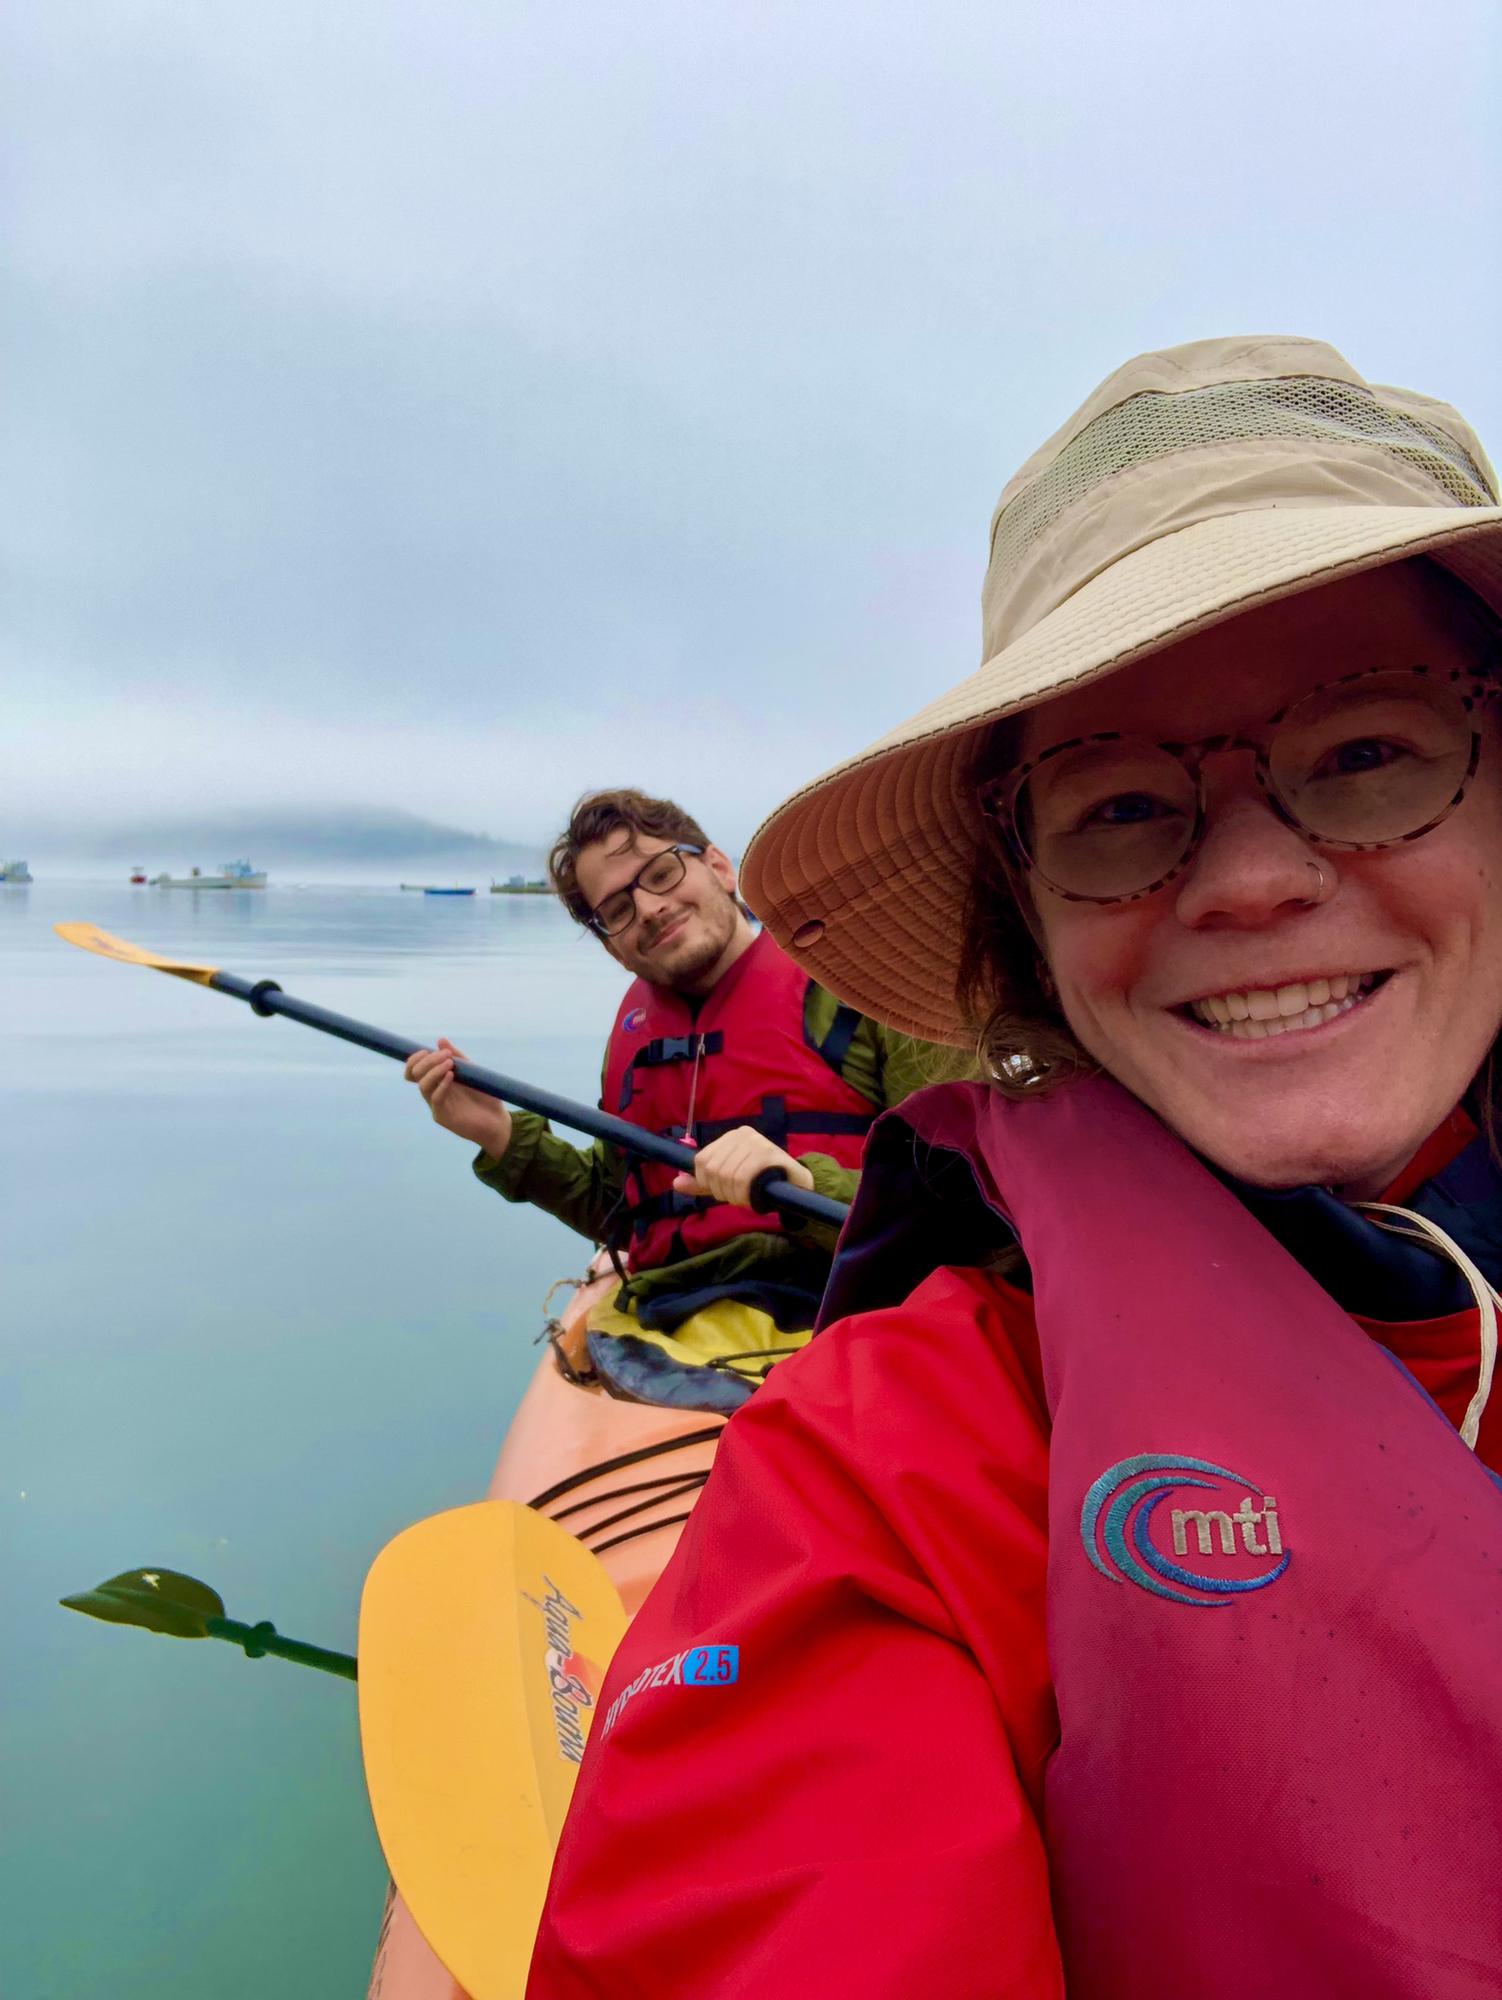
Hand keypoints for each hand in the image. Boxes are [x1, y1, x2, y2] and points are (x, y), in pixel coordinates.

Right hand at [403, 1038, 512, 1157]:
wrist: (497, 1120)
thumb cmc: (485, 1095)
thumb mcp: (472, 1071)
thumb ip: (457, 1056)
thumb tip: (440, 1040)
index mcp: (437, 1081)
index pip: (414, 1070)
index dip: (414, 1059)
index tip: (427, 1050)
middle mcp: (433, 1092)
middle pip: (415, 1075)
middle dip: (428, 1061)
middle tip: (447, 1056)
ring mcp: (436, 1105)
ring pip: (423, 1086)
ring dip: (434, 1071)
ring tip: (451, 1064)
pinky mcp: (443, 1117)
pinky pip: (436, 1099)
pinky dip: (441, 1085)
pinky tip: (451, 1076)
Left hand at [671, 1127, 813, 1208]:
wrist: (796, 1185)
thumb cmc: (760, 1181)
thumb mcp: (727, 1181)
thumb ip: (702, 1183)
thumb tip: (675, 1182)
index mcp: (731, 1137)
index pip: (701, 1160)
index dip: (707, 1182)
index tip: (723, 1191)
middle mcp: (743, 1134)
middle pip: (714, 1169)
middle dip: (722, 1191)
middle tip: (737, 1197)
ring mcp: (757, 1142)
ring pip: (728, 1176)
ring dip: (735, 1196)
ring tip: (747, 1197)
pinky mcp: (769, 1154)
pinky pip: (743, 1179)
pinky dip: (745, 1195)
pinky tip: (753, 1198)